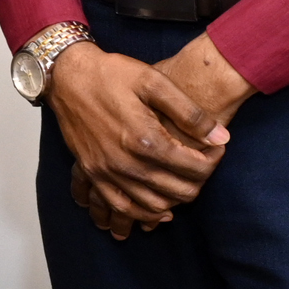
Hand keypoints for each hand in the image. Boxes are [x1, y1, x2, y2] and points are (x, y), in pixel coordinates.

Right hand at [46, 44, 229, 236]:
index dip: (214, 159)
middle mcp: (126, 162)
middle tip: (203, 163)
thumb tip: (221, 138)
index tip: (216, 147)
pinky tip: (156, 209)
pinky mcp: (92, 172)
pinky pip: (120, 206)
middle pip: (178, 191)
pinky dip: (141, 213)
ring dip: (175, 199)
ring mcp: (106, 171)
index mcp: (145, 140)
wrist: (66, 75)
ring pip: (153, 205)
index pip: (195, 168)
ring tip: (184, 181)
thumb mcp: (154, 82)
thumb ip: (190, 113)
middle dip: (199, 180)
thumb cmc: (110, 74)